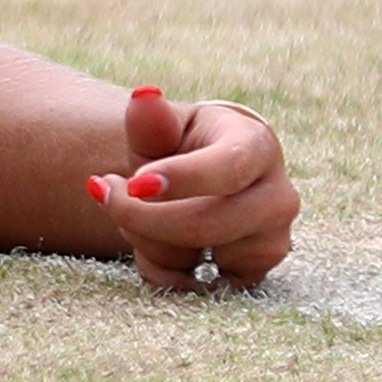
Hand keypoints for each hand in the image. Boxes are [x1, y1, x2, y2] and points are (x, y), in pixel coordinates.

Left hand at [88, 87, 299, 291]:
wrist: (207, 177)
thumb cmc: (181, 146)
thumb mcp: (164, 128)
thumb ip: (151, 120)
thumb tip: (143, 95)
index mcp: (257, 145)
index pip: (226, 168)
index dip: (181, 179)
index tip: (135, 183)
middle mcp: (278, 195)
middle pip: (204, 224)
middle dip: (140, 215)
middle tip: (104, 190)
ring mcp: (273, 238)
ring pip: (192, 256)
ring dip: (146, 238)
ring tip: (143, 209)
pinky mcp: (257, 273)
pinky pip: (193, 286)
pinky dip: (161, 269)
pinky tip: (158, 242)